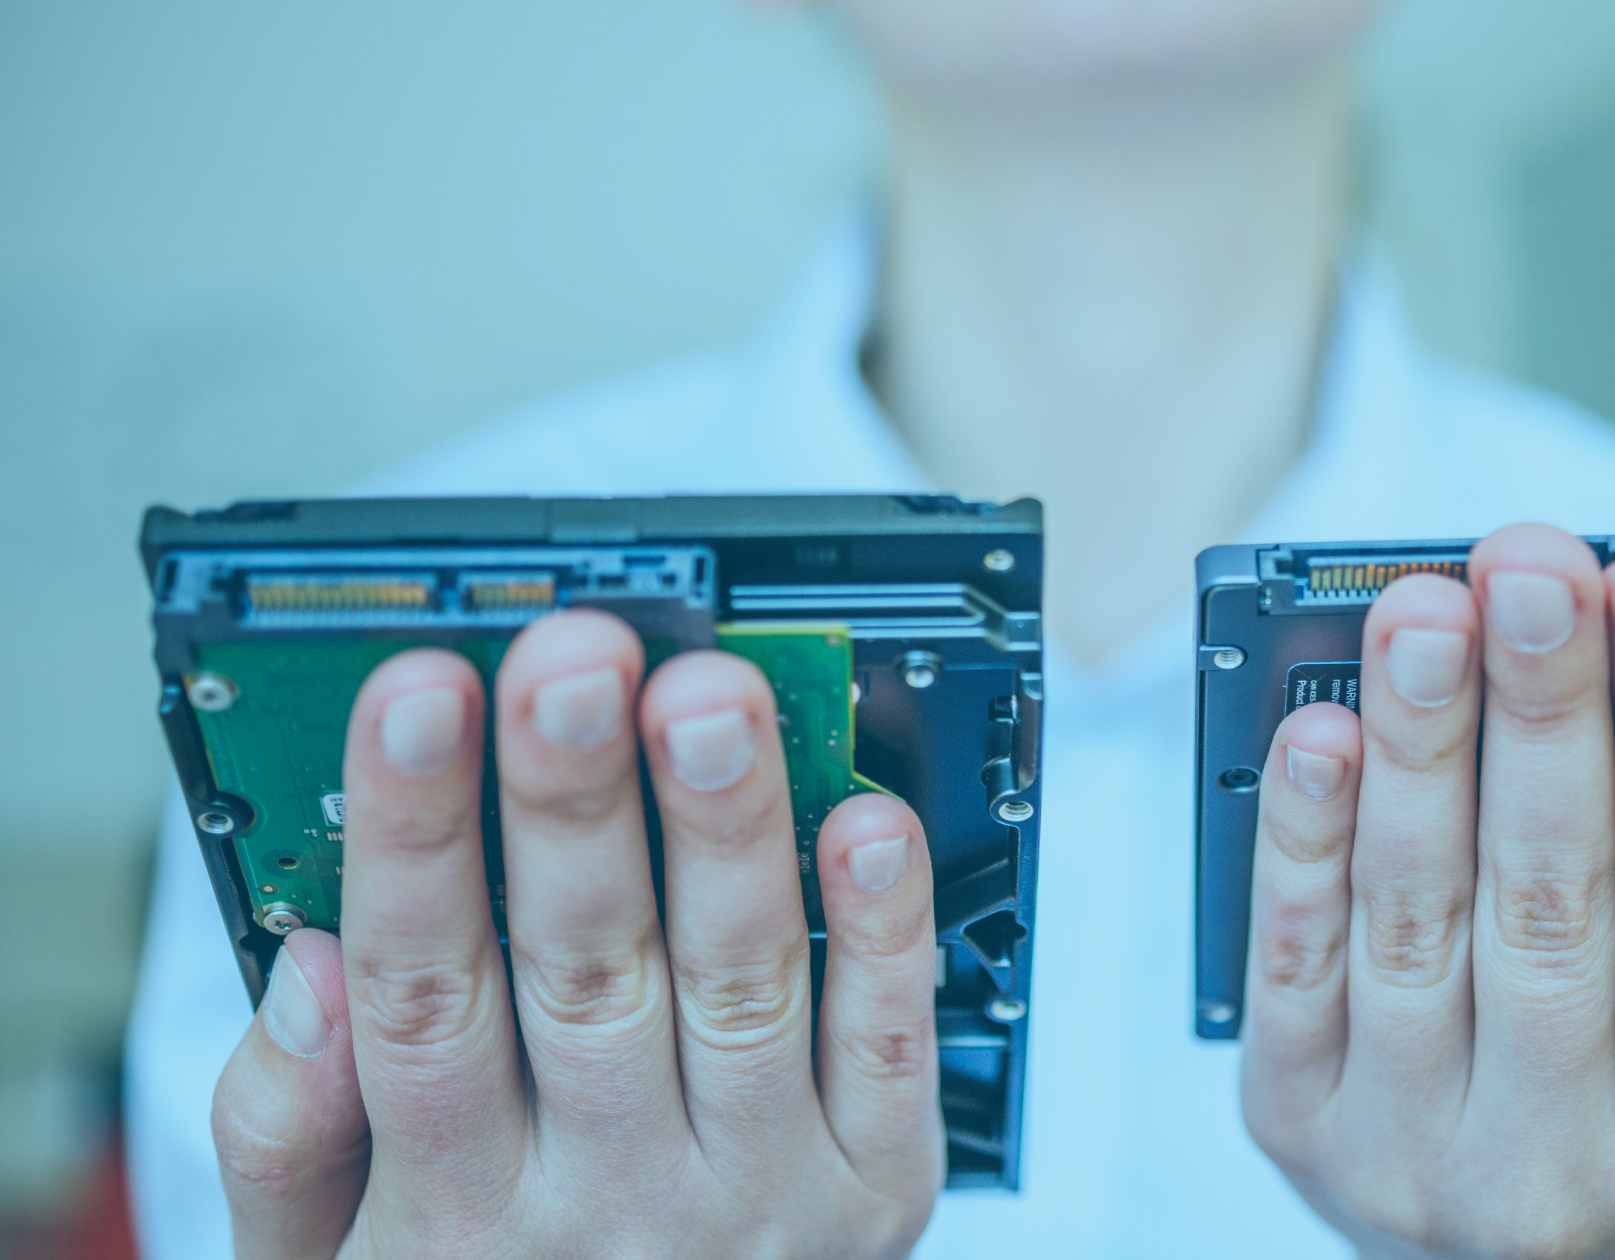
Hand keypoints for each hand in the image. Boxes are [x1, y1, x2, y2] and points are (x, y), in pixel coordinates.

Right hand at [209, 610, 942, 1257]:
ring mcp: (754, 1195)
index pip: (422, 988)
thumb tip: (314, 964)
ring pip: (738, 985)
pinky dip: (884, 934)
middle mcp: (607, 1195)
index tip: (418, 695)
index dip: (416, 834)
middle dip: (577, 803)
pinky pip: (887, 1050)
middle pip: (584, 969)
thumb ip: (291, 1134)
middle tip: (575, 662)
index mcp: (454, 1201)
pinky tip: (867, 818)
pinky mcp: (873, 1195)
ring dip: (728, 834)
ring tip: (715, 701)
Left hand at [1240, 524, 1614, 1258]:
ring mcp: (1407, 1154)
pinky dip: (1300, 839)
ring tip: (1422, 610)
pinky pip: (1291, 963)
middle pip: (1553, 898)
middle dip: (1543, 711)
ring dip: (1417, 744)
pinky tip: (1319, 731)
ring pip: (1415, 914)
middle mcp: (1555, 1171)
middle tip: (1533, 568)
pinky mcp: (1294, 1123)